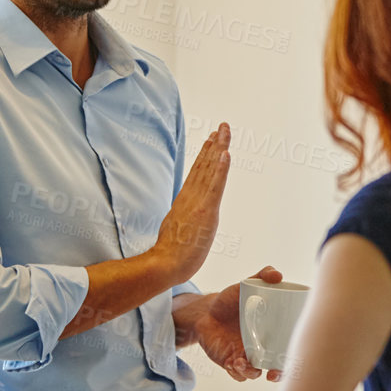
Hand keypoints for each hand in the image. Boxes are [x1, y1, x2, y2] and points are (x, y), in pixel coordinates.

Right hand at [153, 123, 229, 284]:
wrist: (165, 264)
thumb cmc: (172, 253)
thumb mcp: (178, 229)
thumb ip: (184, 218)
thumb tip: (188, 216)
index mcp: (185, 201)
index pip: (198, 172)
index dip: (206, 154)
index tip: (212, 139)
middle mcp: (191, 196)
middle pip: (205, 165)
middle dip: (215, 144)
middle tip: (222, 126)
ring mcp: (198, 202)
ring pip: (210, 169)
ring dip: (219, 148)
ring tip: (224, 131)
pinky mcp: (205, 210)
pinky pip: (215, 185)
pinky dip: (221, 168)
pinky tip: (225, 153)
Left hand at [193, 266, 283, 381]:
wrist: (207, 311)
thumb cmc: (232, 300)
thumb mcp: (246, 285)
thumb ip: (262, 276)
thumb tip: (278, 275)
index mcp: (273, 333)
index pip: (290, 347)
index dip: (295, 356)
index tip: (294, 358)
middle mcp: (263, 348)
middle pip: (277, 368)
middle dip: (278, 375)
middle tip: (272, 373)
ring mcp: (247, 357)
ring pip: (255, 373)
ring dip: (251, 372)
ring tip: (241, 362)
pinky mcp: (230, 362)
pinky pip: (237, 374)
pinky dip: (237, 373)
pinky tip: (232, 363)